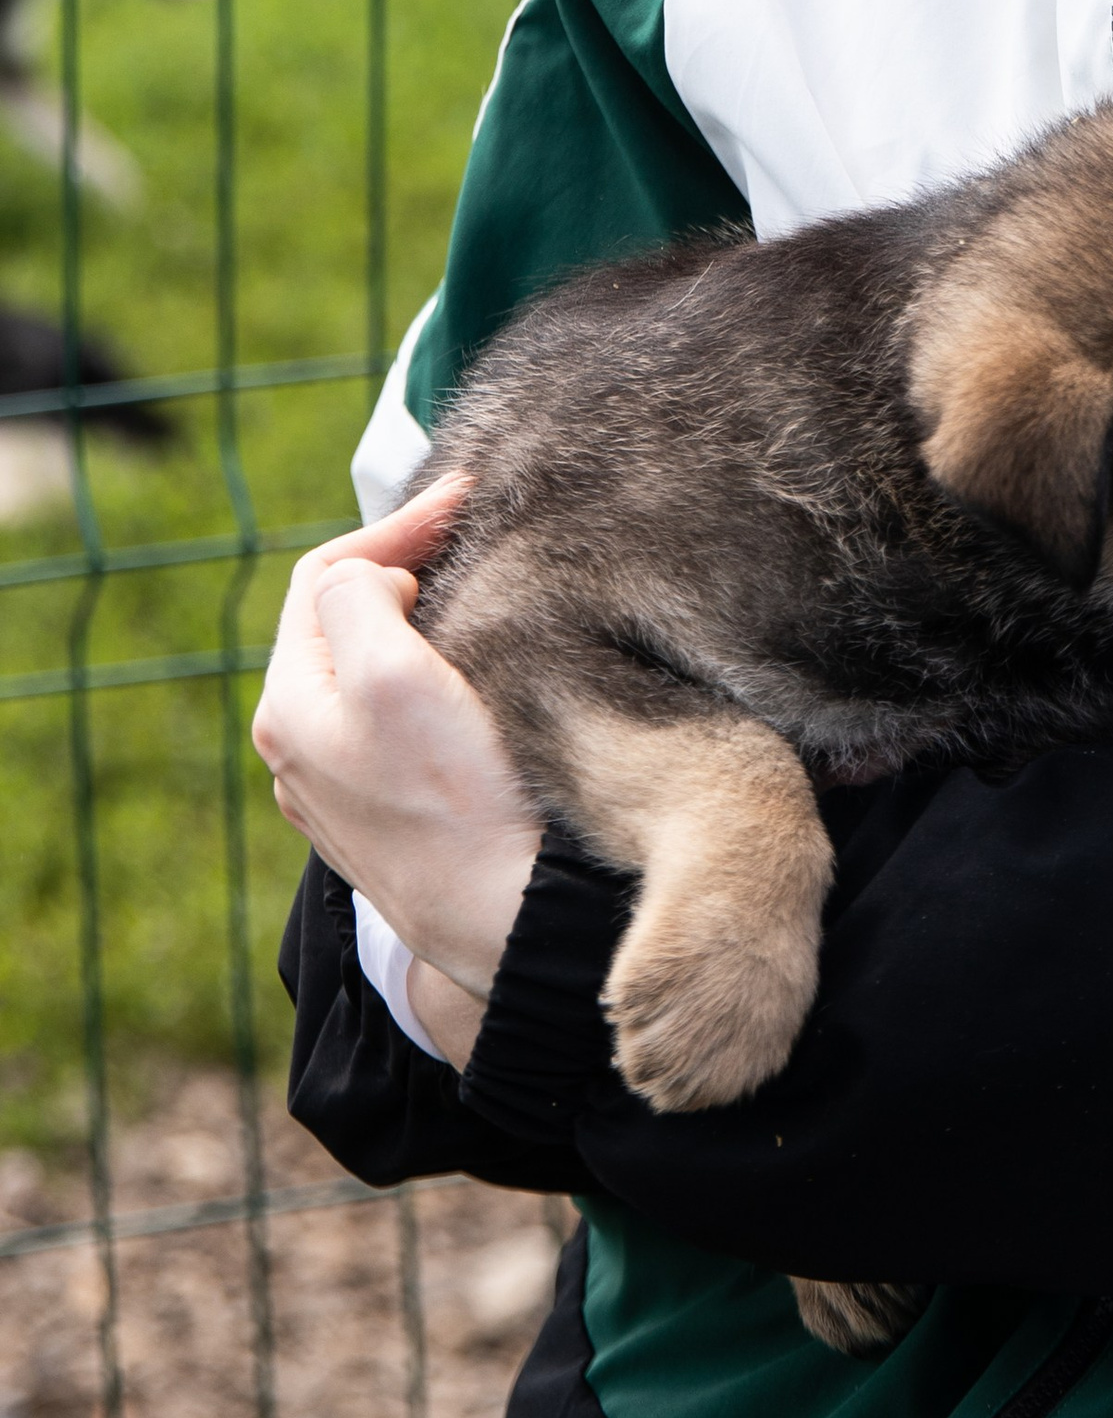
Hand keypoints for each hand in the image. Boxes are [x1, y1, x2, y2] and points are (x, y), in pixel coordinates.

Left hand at [252, 476, 539, 1002]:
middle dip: (408, 565)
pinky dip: (433, 672)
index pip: (327, 574)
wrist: (518, 922)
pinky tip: (480, 671)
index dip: (398, 524)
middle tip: (480, 530)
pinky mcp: (392, 817)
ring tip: (485, 587)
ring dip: (423, 618)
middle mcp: (300, 752)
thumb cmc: (463, 800)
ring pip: (372, 668)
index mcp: (288, 708)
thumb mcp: (393, 673)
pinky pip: (398, 718)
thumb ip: (356, 598)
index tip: (470, 496)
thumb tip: (374, 583)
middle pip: (344, 620)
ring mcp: (344, 790)